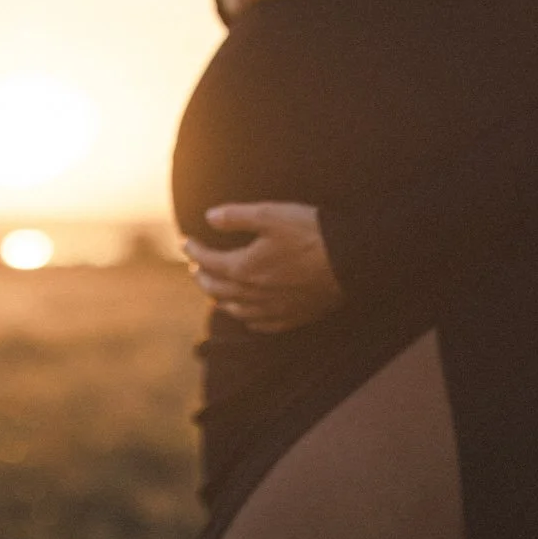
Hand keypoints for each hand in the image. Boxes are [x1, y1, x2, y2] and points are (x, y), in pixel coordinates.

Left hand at [184, 201, 344, 333]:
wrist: (352, 260)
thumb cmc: (312, 233)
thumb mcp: (271, 215)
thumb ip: (236, 216)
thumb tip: (209, 217)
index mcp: (245, 268)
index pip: (208, 261)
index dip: (194, 250)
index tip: (185, 241)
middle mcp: (253, 294)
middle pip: (216, 289)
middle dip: (201, 276)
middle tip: (195, 266)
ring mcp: (272, 310)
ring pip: (234, 309)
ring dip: (219, 298)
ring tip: (214, 288)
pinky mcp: (291, 318)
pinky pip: (258, 324)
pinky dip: (244, 316)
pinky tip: (245, 312)